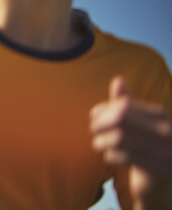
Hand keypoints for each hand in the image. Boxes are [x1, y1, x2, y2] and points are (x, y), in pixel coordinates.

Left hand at [90, 76, 171, 205]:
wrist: (160, 179)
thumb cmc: (145, 143)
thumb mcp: (138, 121)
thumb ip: (126, 103)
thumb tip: (117, 80)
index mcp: (158, 114)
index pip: (123, 105)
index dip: (103, 110)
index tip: (94, 117)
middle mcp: (165, 130)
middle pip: (119, 119)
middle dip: (99, 123)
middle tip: (92, 130)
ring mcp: (162, 149)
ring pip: (118, 138)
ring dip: (101, 140)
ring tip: (98, 143)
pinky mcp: (155, 168)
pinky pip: (121, 157)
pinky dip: (109, 155)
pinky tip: (110, 155)